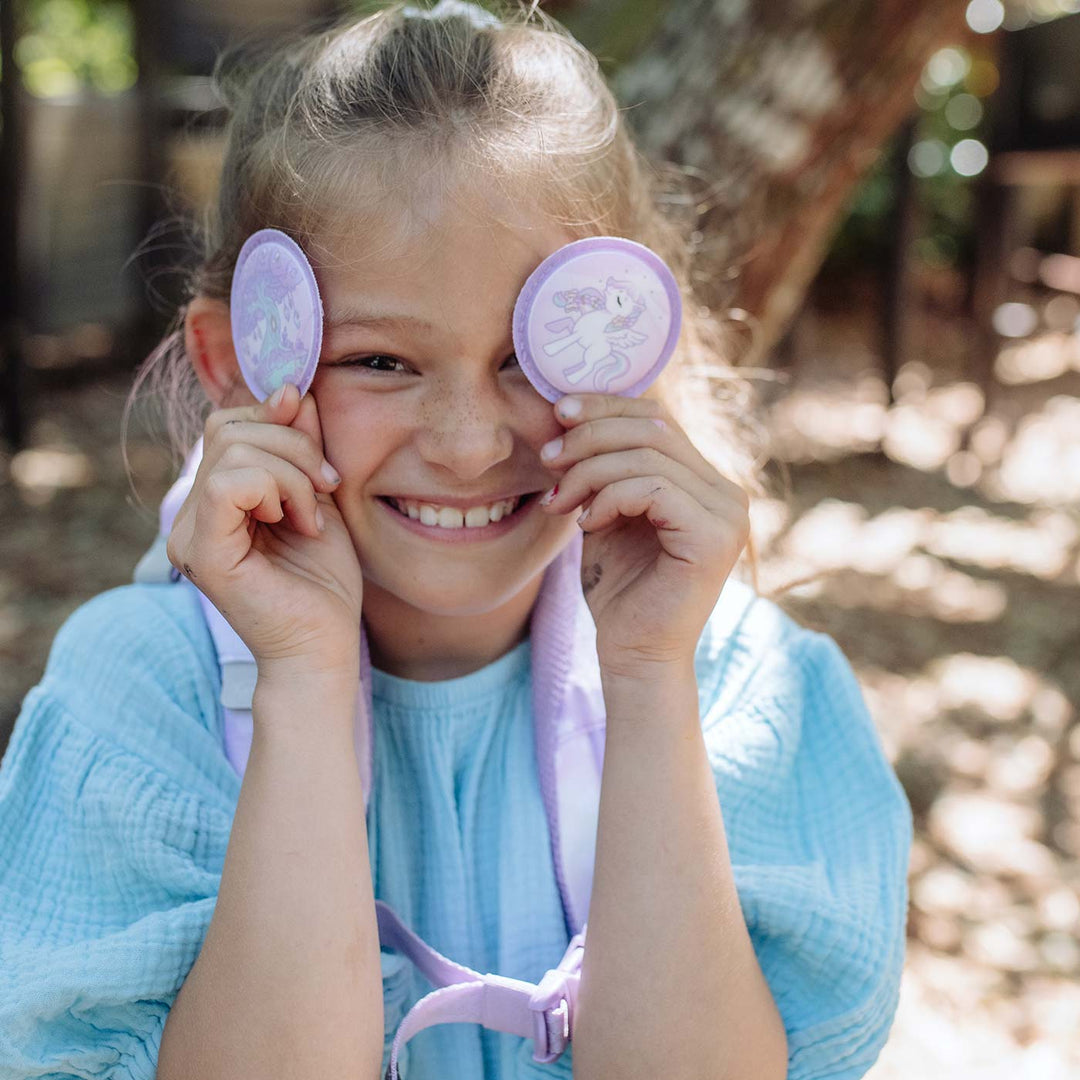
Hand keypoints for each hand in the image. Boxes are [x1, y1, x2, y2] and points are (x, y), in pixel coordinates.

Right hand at [167, 382, 363, 674]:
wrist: (325, 646)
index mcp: (215, 499)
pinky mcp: (203, 552)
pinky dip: (276, 489)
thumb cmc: (323, 583)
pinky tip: (298, 523)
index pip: (229, 424)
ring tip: (312, 515)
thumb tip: (291, 390)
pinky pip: (227, 484)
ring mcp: (191, 533)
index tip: (322, 460)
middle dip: (294, 446)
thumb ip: (302, 445)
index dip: (278, 420)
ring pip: (233, 451)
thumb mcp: (318, 495)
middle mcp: (193, 513)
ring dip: (293, 473)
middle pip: (229, 428)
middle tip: (325, 489)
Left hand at [537, 393, 749, 675]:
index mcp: (705, 482)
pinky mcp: (714, 537)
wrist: (632, 653)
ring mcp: (727, 514)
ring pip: (647, 455)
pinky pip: (652, 488)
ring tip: (560, 502)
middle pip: (653, 427)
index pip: (658, 418)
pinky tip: (587, 524)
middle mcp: (726, 493)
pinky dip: (608, 498)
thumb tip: (571, 408)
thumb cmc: (618, 589)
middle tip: (548, 459)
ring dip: (589, 471)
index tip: (557, 413)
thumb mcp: (606, 513)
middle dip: (590, 435)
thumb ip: (604, 467)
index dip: (606, 405)